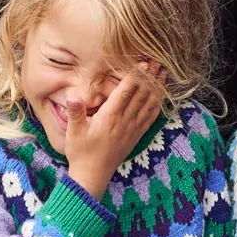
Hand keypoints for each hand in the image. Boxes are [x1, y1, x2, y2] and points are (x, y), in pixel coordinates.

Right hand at [64, 60, 166, 200]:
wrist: (92, 175)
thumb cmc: (81, 152)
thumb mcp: (73, 132)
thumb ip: (75, 113)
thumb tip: (72, 97)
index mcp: (109, 118)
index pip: (125, 92)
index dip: (135, 76)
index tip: (144, 63)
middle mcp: (124, 122)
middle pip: (140, 95)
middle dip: (150, 77)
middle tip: (159, 61)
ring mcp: (132, 130)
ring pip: (148, 104)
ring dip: (157, 88)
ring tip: (164, 73)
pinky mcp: (136, 136)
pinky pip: (150, 118)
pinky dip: (157, 105)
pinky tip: (161, 96)